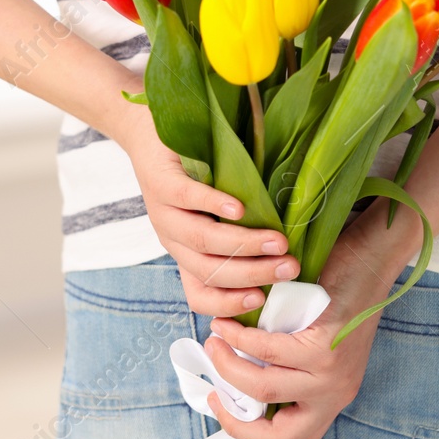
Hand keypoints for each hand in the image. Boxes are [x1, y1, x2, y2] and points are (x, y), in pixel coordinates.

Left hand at [107, 97, 300, 317]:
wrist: (148, 134)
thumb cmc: (195, 174)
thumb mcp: (215, 213)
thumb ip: (243, 232)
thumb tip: (290, 253)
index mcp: (185, 254)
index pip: (199, 294)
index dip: (228, 304)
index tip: (263, 300)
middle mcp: (172, 241)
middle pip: (210, 270)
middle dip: (254, 273)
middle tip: (289, 267)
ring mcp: (163, 213)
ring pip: (202, 240)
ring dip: (244, 244)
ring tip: (278, 241)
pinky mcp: (160, 182)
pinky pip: (187, 199)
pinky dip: (214, 205)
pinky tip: (240, 208)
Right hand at [202, 230, 398, 438]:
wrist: (371, 263)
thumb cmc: (338, 299)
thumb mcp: (316, 349)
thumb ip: (288, 371)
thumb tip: (237, 384)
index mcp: (332, 399)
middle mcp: (335, 394)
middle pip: (281, 437)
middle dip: (236, 423)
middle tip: (214, 397)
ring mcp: (331, 373)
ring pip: (264, 388)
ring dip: (228, 368)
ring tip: (213, 345)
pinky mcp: (325, 346)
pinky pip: (268, 351)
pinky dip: (238, 338)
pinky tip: (225, 325)